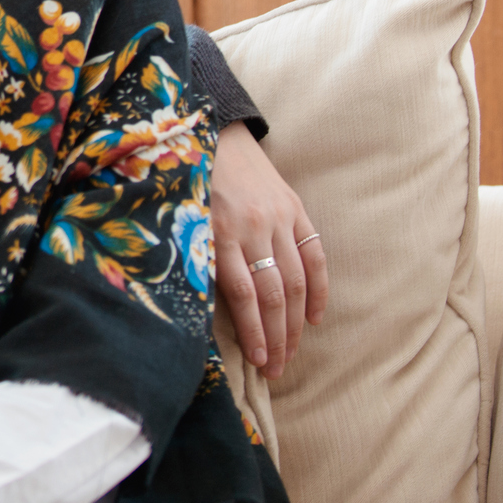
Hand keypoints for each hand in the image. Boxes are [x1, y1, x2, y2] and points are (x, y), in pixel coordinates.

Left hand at [211, 124, 327, 380]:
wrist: (213, 132)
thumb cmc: (188, 184)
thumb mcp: (183, 220)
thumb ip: (196, 258)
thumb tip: (195, 313)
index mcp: (220, 231)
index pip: (244, 294)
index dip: (254, 332)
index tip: (258, 363)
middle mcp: (253, 226)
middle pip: (273, 293)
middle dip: (277, 337)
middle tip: (277, 370)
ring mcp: (279, 217)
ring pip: (296, 280)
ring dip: (295, 323)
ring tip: (291, 353)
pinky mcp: (295, 208)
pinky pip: (315, 255)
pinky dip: (318, 289)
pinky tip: (314, 318)